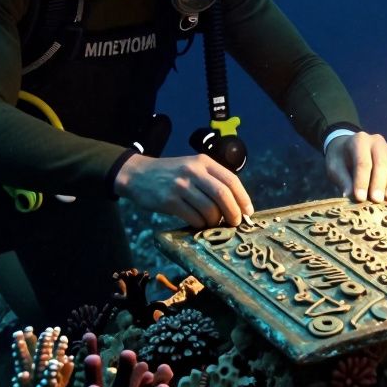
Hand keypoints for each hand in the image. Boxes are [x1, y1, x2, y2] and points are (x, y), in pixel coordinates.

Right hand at [114, 153, 252, 227]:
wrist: (138, 174)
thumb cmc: (171, 173)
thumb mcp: (192, 167)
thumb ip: (212, 180)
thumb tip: (236, 204)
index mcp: (203, 162)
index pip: (231, 180)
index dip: (243, 198)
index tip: (248, 212)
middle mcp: (193, 171)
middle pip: (223, 194)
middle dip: (233, 212)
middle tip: (235, 222)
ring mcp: (180, 186)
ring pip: (209, 209)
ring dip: (216, 221)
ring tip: (213, 223)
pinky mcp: (169, 201)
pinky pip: (194, 218)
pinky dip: (200, 224)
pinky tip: (198, 223)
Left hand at [325, 132, 386, 202]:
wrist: (349, 148)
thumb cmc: (341, 160)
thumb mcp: (334, 167)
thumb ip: (342, 179)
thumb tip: (350, 195)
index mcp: (359, 140)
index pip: (363, 162)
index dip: (362, 181)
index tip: (360, 198)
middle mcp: (377, 141)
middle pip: (382, 162)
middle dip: (380, 182)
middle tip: (376, 200)